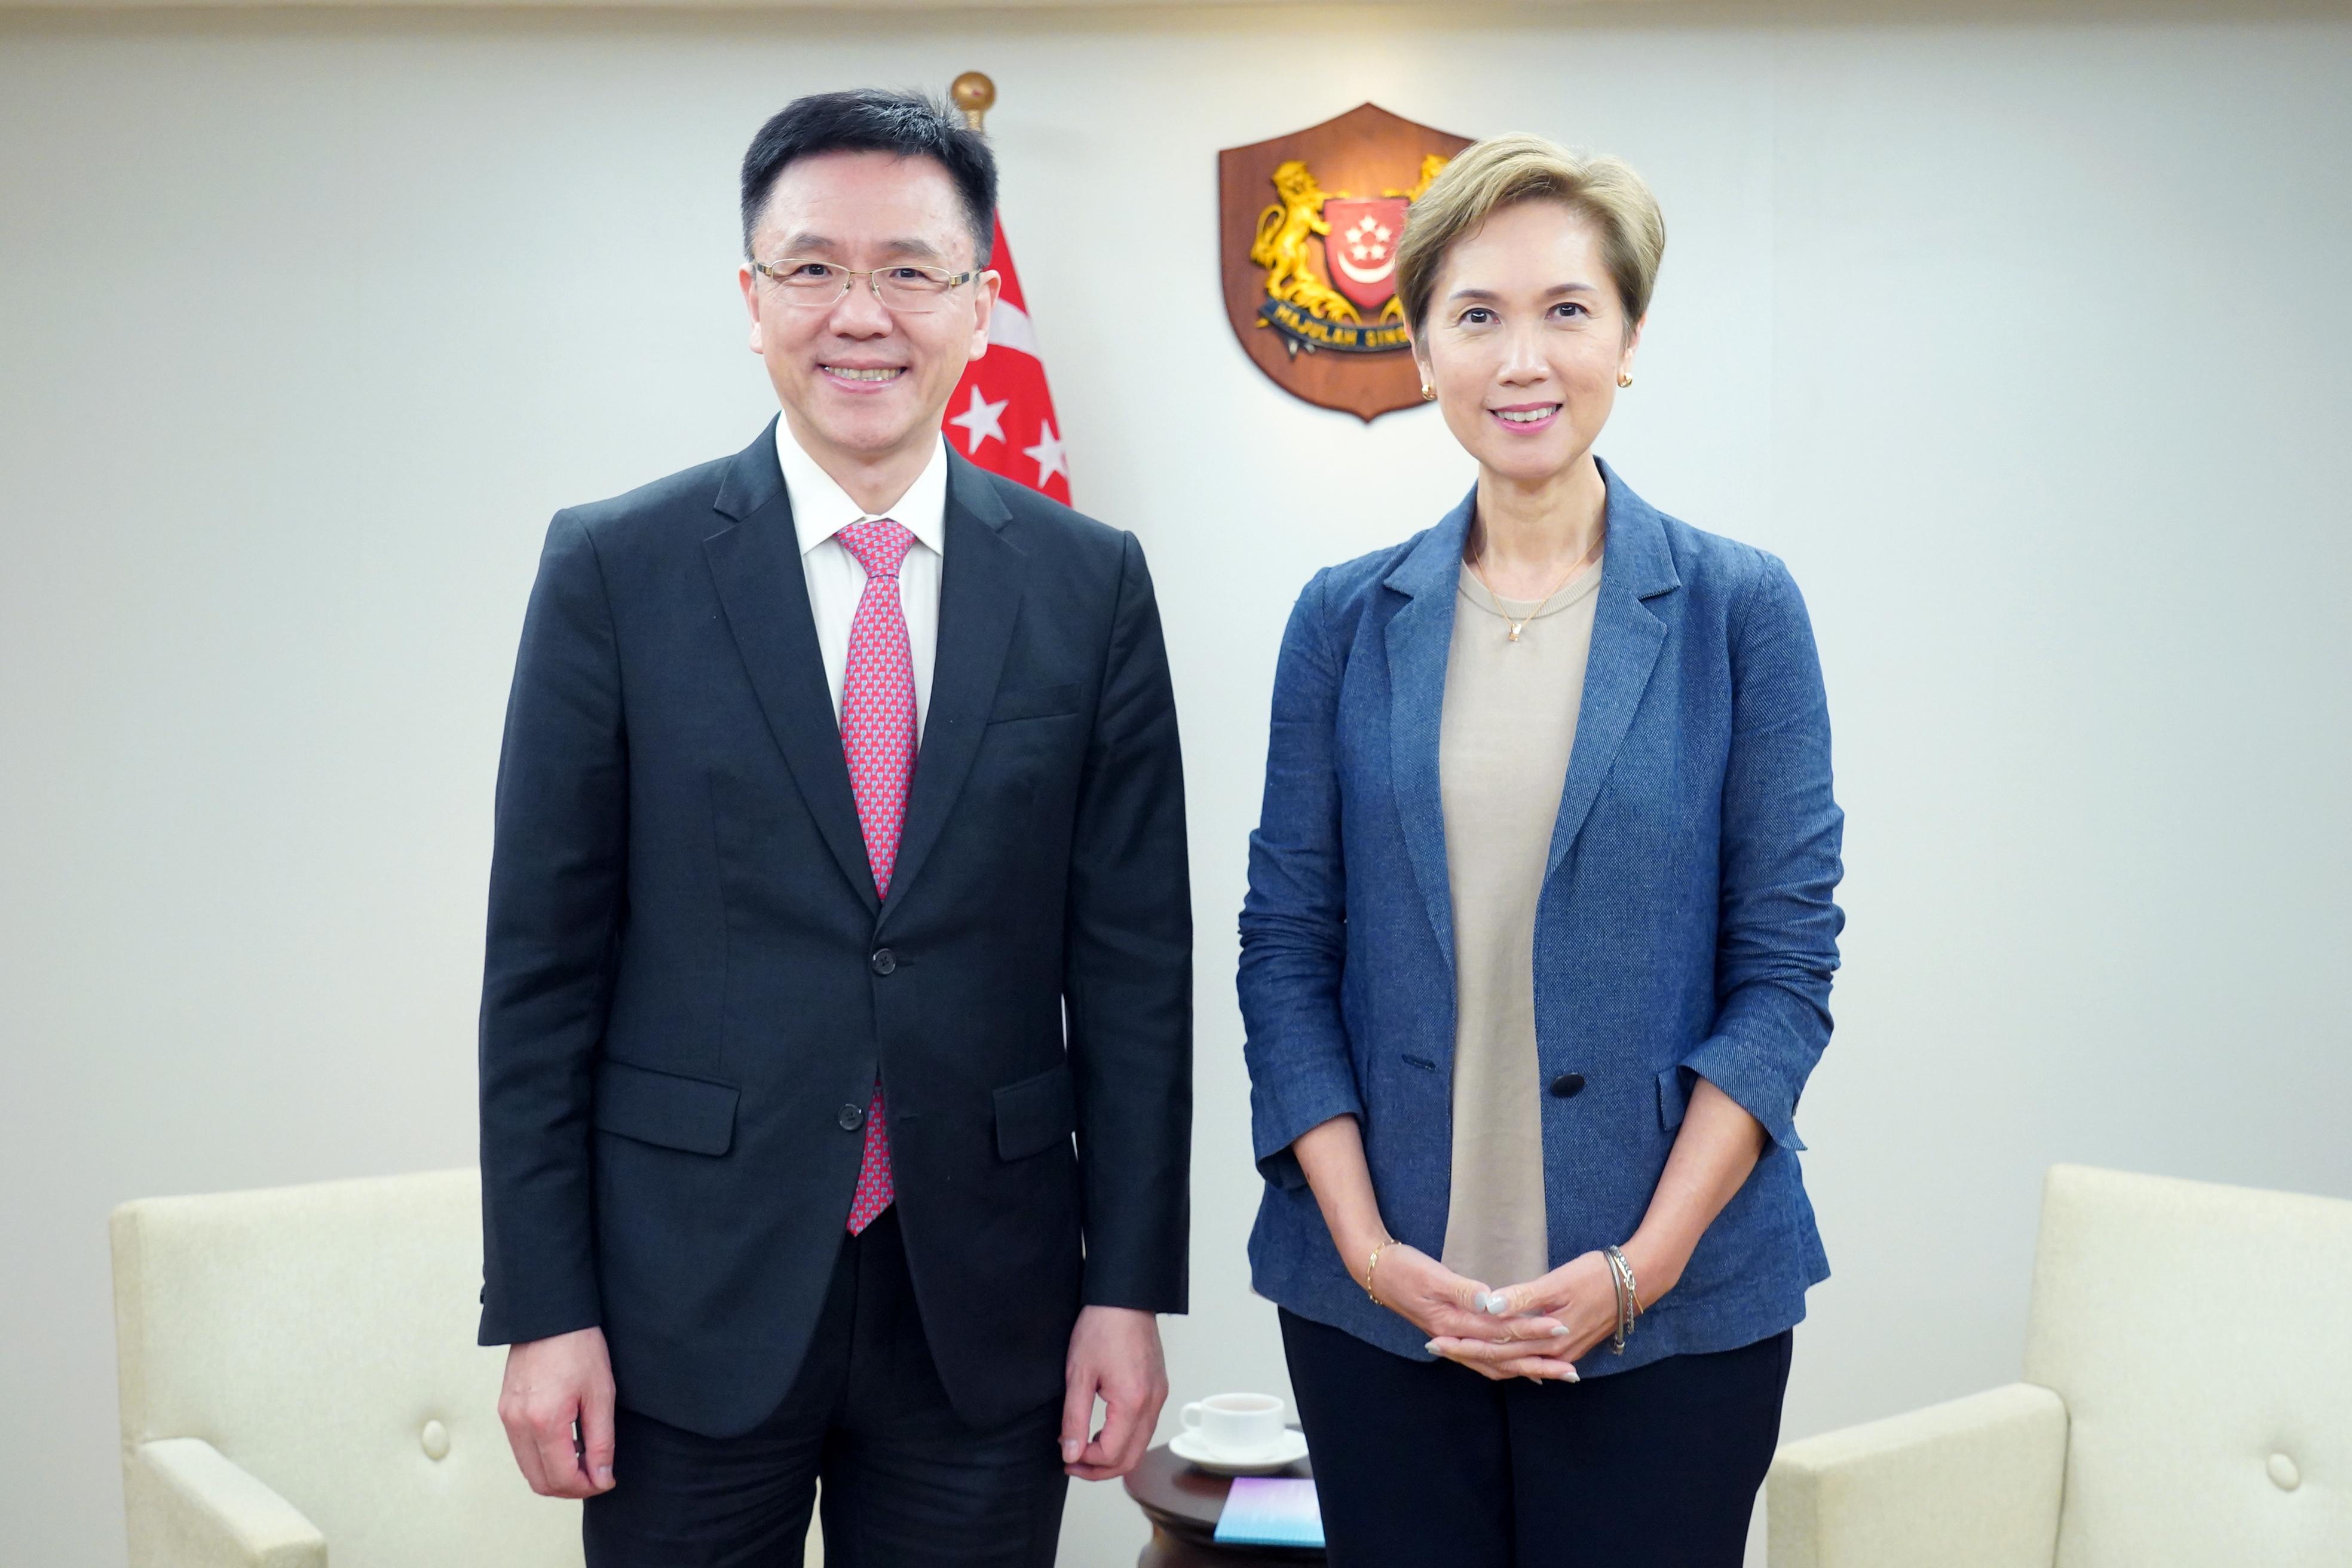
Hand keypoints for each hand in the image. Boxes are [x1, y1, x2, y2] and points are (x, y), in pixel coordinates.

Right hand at [498, 1325, 617, 1497]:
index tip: (607, 1480)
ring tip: (585, 1461)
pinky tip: (566, 1445)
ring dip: (555, 1475)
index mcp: (543, 1421)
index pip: (562, 1478)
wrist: (549, 1314)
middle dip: (570, 1488)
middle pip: (539, 1482)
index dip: (588, 1487)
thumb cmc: (579, 1346)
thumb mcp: (601, 1393)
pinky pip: (521, 1450)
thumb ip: (601, 1441)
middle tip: (597, 1477)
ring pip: (528, 1469)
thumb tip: (601, 1477)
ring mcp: (507, 1417)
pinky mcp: (504, 1410)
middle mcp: (518, 1424)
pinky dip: (542, 1458)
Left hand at [1060, 1306, 1167, 1480]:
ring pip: (1140, 1445)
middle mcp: (1152, 1403)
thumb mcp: (1078, 1375)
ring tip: (1083, 1450)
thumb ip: (1074, 1419)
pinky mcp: (1158, 1388)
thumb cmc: (1101, 1328)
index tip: (1065, 1457)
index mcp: (1132, 1402)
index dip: (1087, 1463)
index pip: (1113, 1454)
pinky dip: (1125, 1438)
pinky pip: (1145, 1427)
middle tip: (1073, 1465)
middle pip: (1132, 1459)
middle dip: (1101, 1469)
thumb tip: (1071, 1454)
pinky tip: (1102, 1431)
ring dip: (1113, 1456)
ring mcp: (1159, 1396)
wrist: (1125, 1298)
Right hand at [1367, 1243, 1575, 1381]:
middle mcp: (1454, 1338)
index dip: (1531, 1330)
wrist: (1376, 1271)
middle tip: (1571, 1368)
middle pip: (1502, 1356)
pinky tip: (1521, 1368)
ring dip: (1526, 1369)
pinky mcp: (1452, 1335)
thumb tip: (1490, 1301)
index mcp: (1452, 1323)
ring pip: (1495, 1364)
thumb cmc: (1403, 1268)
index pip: (1500, 1331)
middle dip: (1538, 1360)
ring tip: (1555, 1375)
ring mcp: (1453, 1340)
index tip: (1559, 1328)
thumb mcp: (1431, 1275)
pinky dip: (1506, 1366)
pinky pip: (1484, 1359)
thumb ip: (1461, 1290)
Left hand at [1429, 1251, 1620, 1379]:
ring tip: (1457, 1352)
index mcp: (1546, 1338)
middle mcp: (1553, 1353)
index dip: (1463, 1345)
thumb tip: (1488, 1308)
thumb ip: (1522, 1297)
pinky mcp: (1571, 1346)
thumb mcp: (1558, 1282)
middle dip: (1466, 1354)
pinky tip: (1501, 1360)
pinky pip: (1533, 1360)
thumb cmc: (1596, 1275)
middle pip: (1501, 1360)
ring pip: (1516, 1363)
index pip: (1495, 1348)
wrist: (1638, 1282)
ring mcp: (1563, 1352)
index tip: (1435, 1340)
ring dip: (1486, 1358)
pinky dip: (1511, 1360)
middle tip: (1433, 1346)